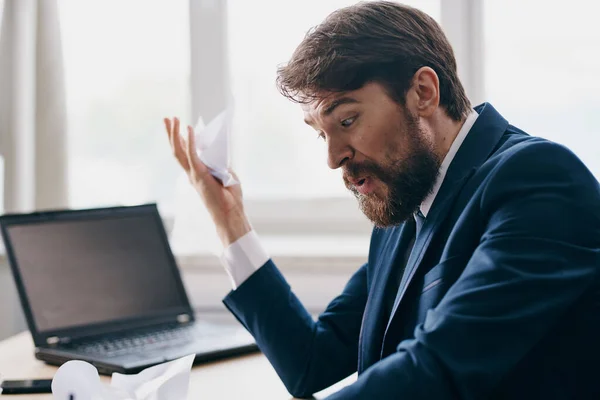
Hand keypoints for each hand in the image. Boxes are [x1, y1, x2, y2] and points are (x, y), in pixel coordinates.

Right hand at [164, 117, 250, 245]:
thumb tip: (216, 150)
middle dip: (171, 133)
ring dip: (175, 134)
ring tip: (173, 119)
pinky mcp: (199, 174)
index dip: (182, 139)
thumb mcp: (225, 174)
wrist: (230, 213)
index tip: (180, 126)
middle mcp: (191, 173)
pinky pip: (192, 154)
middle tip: (168, 118)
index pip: (186, 153)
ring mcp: (194, 174)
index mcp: (197, 174)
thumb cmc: (230, 198)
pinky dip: (190, 141)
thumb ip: (218, 162)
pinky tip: (188, 128)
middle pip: (177, 150)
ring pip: (179, 151)